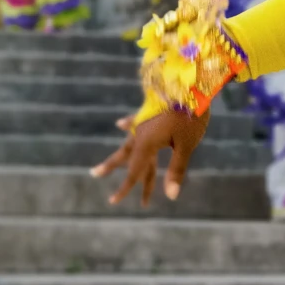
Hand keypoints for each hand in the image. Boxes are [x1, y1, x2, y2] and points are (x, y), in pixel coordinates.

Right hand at [90, 103, 211, 206]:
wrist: (190, 82)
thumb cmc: (190, 115)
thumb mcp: (186, 145)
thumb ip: (176, 170)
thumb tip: (170, 196)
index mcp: (147, 143)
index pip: (134, 172)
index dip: (125, 188)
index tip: (112, 202)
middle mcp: (141, 133)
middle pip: (125, 155)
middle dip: (111, 167)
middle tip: (93, 174)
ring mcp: (144, 121)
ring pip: (129, 142)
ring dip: (119, 154)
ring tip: (106, 159)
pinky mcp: (151, 112)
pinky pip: (136, 122)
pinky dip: (128, 124)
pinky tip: (120, 124)